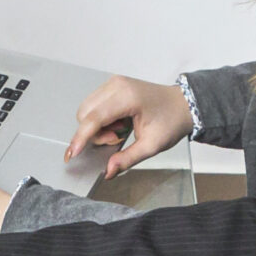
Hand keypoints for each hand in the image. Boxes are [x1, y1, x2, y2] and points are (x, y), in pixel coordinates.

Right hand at [68, 76, 194, 179]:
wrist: (183, 105)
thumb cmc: (171, 121)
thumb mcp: (152, 145)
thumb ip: (128, 158)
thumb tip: (107, 171)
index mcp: (127, 97)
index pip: (94, 118)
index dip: (81, 137)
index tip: (72, 154)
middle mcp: (116, 86)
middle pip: (85, 113)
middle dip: (94, 133)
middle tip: (118, 139)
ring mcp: (113, 83)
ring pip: (86, 109)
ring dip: (96, 127)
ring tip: (120, 132)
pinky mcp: (112, 86)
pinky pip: (93, 105)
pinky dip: (99, 120)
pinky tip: (118, 124)